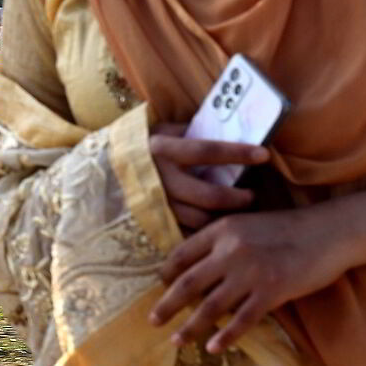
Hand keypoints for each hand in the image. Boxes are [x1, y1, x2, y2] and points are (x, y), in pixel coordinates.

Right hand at [148, 128, 270, 232]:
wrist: (101, 170)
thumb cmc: (140, 147)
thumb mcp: (161, 132)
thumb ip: (190, 134)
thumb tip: (230, 133)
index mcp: (162, 149)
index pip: (207, 151)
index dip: (238, 153)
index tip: (264, 155)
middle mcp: (159, 178)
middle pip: (209, 195)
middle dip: (237, 198)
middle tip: (251, 196)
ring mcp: (155, 205)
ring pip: (200, 219)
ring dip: (224, 217)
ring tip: (235, 211)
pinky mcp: (153, 223)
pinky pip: (187, 233)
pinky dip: (205, 231)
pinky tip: (215, 225)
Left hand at [149, 205, 347, 352]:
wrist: (330, 231)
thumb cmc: (289, 228)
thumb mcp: (248, 224)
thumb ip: (224, 241)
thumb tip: (199, 266)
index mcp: (222, 230)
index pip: (182, 254)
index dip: (166, 274)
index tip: (158, 288)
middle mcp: (231, 250)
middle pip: (188, 282)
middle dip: (167, 304)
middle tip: (152, 321)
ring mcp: (251, 272)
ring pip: (211, 306)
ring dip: (190, 326)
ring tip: (176, 341)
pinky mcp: (272, 291)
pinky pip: (242, 319)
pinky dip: (226, 336)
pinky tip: (213, 348)